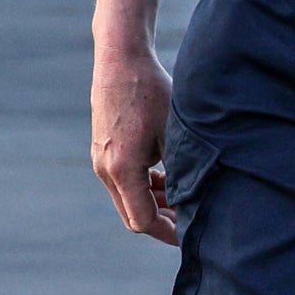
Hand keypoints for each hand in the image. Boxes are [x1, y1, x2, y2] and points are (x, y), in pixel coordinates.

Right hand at [91, 46, 176, 243]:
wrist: (121, 61)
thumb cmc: (151, 93)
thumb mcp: (175, 134)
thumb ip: (180, 171)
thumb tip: (193, 201)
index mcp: (122, 170)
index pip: (143, 220)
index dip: (169, 232)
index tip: (192, 233)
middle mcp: (106, 170)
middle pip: (133, 214)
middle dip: (164, 221)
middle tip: (193, 218)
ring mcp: (101, 161)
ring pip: (128, 199)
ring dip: (155, 203)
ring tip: (184, 197)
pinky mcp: (103, 151)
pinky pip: (124, 182)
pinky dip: (145, 187)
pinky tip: (167, 178)